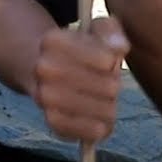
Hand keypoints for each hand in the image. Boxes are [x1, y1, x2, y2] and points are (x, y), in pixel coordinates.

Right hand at [32, 16, 130, 143]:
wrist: (44, 69)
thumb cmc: (79, 50)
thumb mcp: (94, 30)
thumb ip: (111, 31)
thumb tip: (119, 47)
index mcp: (53, 41)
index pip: (105, 59)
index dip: (113, 61)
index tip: (108, 60)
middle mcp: (42, 68)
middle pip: (107, 87)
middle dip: (113, 86)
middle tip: (108, 84)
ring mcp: (44, 96)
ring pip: (99, 110)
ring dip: (109, 108)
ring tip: (106, 102)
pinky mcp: (51, 120)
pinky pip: (86, 131)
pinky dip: (97, 128)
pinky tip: (99, 120)